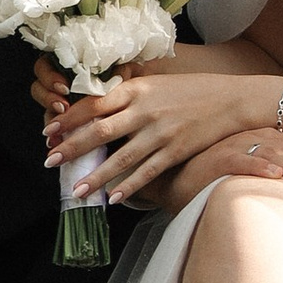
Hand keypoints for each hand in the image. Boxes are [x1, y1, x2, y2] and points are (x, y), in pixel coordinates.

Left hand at [44, 68, 282, 205]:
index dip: (68, 119)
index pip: (93, 104)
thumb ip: (128, 95)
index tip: (50, 131)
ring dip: (95, 177)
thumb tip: (95, 109)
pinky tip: (113, 199)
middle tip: (49, 162)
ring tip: (77, 191)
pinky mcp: (176, 150)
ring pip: (120, 159)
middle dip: (71, 148)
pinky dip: (128, 187)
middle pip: (99, 132)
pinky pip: (147, 173)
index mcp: (136, 88)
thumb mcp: (156, 83)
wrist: (232, 99)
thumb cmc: (192, 90)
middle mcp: (145, 109)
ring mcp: (160, 132)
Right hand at [157, 128, 282, 212]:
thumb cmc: (221, 181)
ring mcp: (238, 145)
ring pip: (277, 155)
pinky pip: (242, 159)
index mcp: (273, 140)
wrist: (176, 179)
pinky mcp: (218, 157)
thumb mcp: (258, 178)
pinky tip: (275, 176)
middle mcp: (259, 137)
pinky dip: (260, 166)